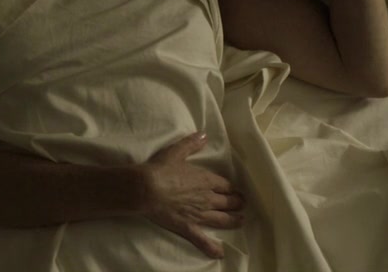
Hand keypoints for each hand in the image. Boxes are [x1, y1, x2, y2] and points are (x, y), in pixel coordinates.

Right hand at [140, 132, 242, 258]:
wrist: (146, 188)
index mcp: (206, 180)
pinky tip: (220, 252)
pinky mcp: (189, 227)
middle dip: (236, 203)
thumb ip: (191, 144)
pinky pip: (204, 240)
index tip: (234, 190)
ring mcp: (199, 215)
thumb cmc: (160, 168)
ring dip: (233, 220)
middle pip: (228, 202)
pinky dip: (212, 247)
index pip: (225, 185)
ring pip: (222, 220)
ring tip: (240, 221)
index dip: (231, 188)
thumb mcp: (176, 151)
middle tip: (240, 204)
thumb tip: (204, 134)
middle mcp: (207, 198)